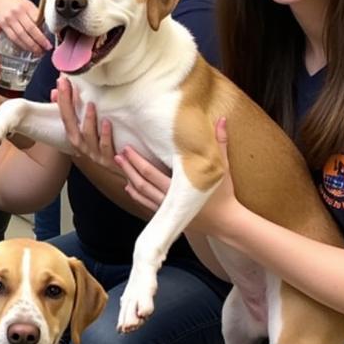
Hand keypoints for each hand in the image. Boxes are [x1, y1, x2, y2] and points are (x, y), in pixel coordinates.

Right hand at [0, 0, 50, 53]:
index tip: (49, 40)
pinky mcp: (3, 25)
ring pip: (21, 35)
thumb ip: (35, 15)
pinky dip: (21, 44)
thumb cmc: (14, 2)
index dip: (44, 31)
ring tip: (38, 51)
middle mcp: (18, 12)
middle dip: (39, 41)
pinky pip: (13, 37)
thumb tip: (45, 29)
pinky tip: (27, 48)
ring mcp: (10, 19)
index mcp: (27, 6)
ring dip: (31, 45)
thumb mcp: (27, 4)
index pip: (38, 20)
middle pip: (30, 29)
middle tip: (46, 48)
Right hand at [54, 78, 118, 169]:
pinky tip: (108, 122)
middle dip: (68, 105)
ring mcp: (94, 155)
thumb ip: (73, 111)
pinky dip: (106, 135)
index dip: (62, 100)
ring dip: (88, 120)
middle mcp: (82, 147)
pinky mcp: (109, 161)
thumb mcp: (87, 129)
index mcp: (75, 138)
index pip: (64, 116)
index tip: (62, 82)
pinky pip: (106, 147)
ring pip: (87, 137)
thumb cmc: (106, 147)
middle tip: (69, 87)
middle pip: (70, 126)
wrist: (126, 170)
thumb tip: (55, 92)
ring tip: (91, 104)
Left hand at [114, 118, 237, 235]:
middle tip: (118, 155)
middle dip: (129, 168)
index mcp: (180, 188)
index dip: (137, 161)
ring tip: (121, 167)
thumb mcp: (222, 168)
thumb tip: (221, 119)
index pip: (151, 173)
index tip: (127, 149)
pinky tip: (129, 186)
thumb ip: (220, 143)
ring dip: (129, 180)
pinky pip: (146, 204)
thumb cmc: (224, 195)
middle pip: (142, 183)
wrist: (225, 223)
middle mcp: (169, 200)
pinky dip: (136, 195)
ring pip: (142, 194)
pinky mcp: (166, 216)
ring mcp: (166, 210)